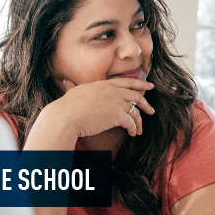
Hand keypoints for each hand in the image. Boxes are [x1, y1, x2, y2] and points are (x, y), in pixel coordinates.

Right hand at [25, 77, 154, 149]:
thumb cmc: (65, 107)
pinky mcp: (116, 116)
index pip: (126, 82)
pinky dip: (134, 128)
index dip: (140, 84)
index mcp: (103, 84)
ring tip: (141, 129)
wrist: (65, 117)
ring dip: (140, 121)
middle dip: (146, 103)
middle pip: (136, 95)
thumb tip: (63, 81)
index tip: (149, 87)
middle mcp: (112, 91)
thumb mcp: (71, 92)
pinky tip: (133, 133)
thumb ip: (72, 87)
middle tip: (151, 110)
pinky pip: (131, 122)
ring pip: (135, 110)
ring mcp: (115, 102)